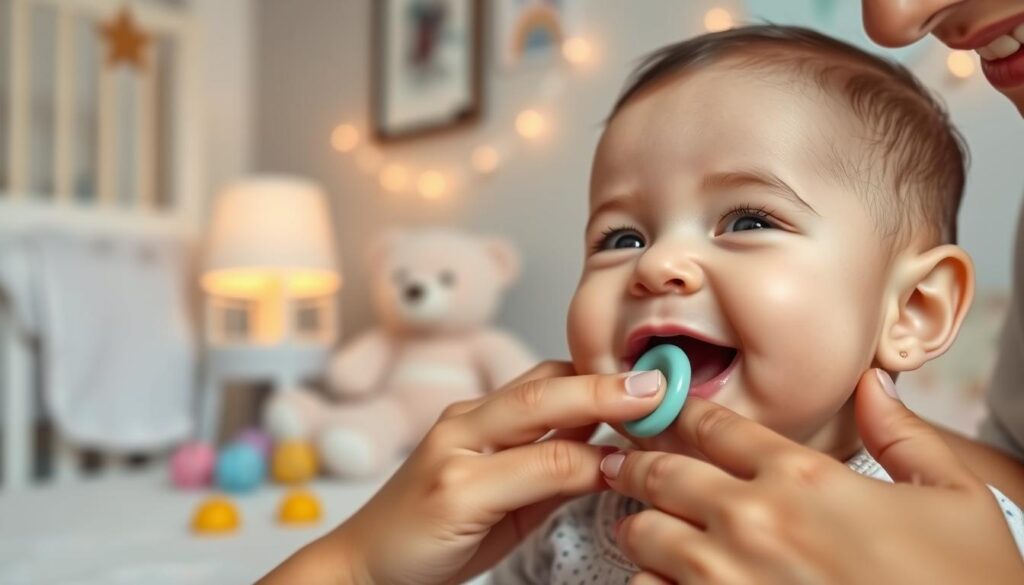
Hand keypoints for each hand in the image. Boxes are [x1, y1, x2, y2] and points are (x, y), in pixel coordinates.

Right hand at [259, 361, 665, 584]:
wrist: (364, 567)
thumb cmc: (433, 533)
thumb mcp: (498, 497)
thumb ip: (546, 470)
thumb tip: (608, 452)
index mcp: (475, 419)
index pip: (546, 381)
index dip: (600, 376)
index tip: (652, 377)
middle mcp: (463, 423)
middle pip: (544, 386)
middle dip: (607, 380)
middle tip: (661, 380)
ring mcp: (454, 452)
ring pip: (536, 415)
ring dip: (598, 406)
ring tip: (650, 407)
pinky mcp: (453, 490)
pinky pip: (529, 469)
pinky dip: (574, 464)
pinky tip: (608, 466)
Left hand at [602, 369, 1023, 583]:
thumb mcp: (956, 500)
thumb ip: (905, 436)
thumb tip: (873, 386)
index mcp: (805, 478)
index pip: (714, 427)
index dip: (679, 415)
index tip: (660, 414)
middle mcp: (754, 520)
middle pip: (662, 475)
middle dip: (635, 465)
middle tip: (620, 463)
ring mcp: (727, 578)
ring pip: (643, 536)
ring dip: (638, 529)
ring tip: (638, 528)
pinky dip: (650, 584)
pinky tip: (661, 581)